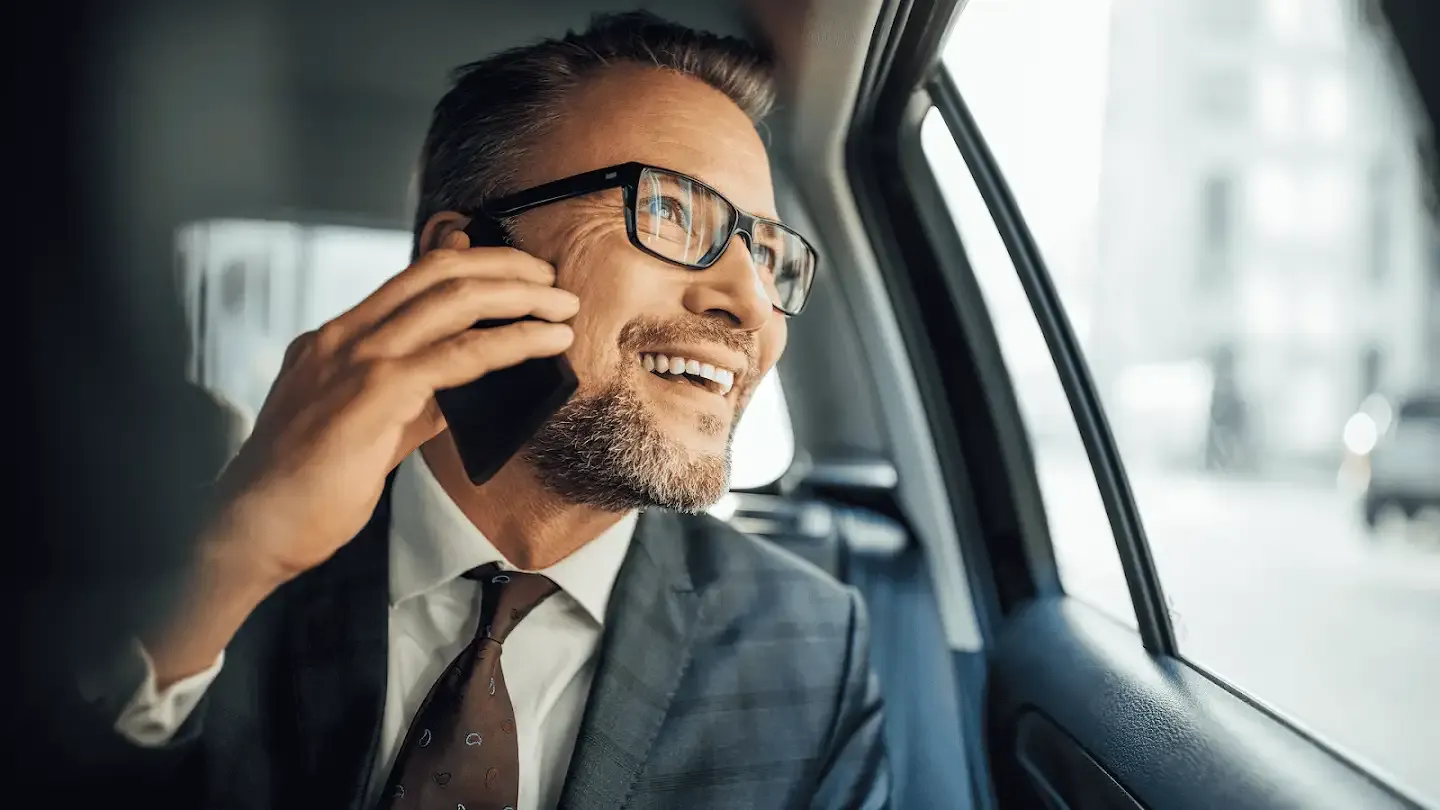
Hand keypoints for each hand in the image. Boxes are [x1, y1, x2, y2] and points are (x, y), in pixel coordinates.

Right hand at [209, 229, 577, 586]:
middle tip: (550, 277)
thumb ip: (411, 401)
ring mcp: (356, 359)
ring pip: (453, 299)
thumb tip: (459, 388)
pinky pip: (458, 355)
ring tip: (561, 304)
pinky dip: (511, 342)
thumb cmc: (302, 490)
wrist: (252, 529)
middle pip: (437, 272)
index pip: (412, 279)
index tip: (515, 271)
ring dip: (519, 297)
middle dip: (504, 266)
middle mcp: (343, 336)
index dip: (471, 264)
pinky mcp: (374, 392)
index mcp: (335, 340)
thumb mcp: (367, 430)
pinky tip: (544, 343)